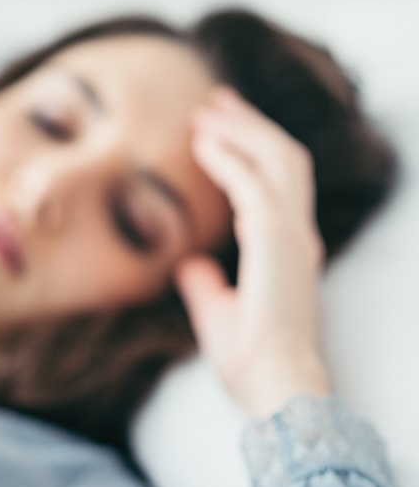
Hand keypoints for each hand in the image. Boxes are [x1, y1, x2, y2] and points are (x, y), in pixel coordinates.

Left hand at [175, 87, 329, 417]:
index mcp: (288, 251)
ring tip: (207, 110)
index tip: (217, 127)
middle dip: (250, 124)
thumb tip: (189, 263)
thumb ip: (206, 285)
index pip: (277, 183)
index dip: (251, 149)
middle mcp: (297, 236)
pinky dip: (229, 158)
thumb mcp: (218, 314)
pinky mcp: (277, 243)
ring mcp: (293, 236)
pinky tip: (203, 143)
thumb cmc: (251, 362)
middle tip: (214, 100)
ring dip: (241, 130)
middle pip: (283, 158)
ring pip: (277, 159)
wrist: (272, 385)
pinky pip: (254, 185)